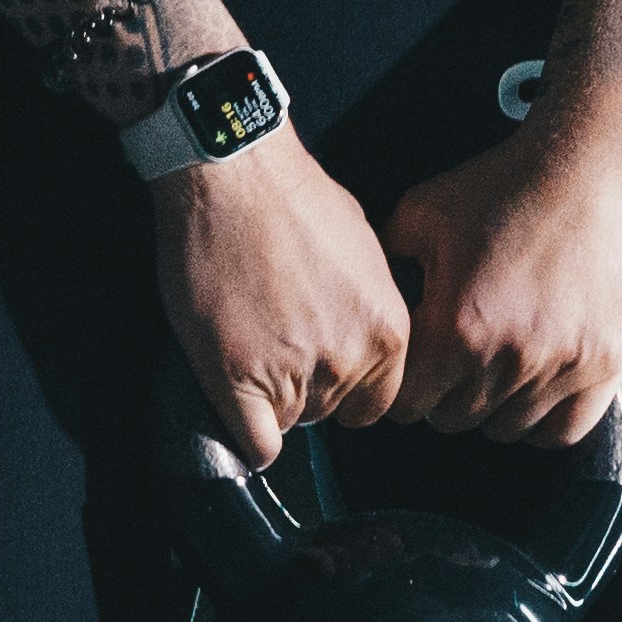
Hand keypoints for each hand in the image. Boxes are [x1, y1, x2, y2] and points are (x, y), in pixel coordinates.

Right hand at [151, 122, 410, 469]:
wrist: (234, 177)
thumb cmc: (293, 198)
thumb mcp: (365, 252)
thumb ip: (367, 310)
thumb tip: (357, 333)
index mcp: (388, 333)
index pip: (376, 403)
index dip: (346, 389)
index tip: (321, 368)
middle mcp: (348, 362)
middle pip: (328, 412)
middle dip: (304, 386)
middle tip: (276, 340)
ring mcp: (293, 375)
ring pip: (288, 423)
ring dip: (267, 397)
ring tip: (247, 341)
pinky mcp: (237, 379)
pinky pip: (256, 444)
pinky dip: (246, 434)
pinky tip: (236, 402)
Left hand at [382, 129, 621, 444]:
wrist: (592, 162)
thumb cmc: (509, 183)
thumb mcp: (422, 213)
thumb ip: (385, 265)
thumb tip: (365, 299)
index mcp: (453, 328)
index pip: (405, 405)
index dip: (403, 388)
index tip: (414, 371)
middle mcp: (506, 358)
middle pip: (453, 421)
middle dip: (445, 396)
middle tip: (455, 361)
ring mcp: (560, 366)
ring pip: (506, 429)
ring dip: (494, 406)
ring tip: (496, 367)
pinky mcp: (604, 364)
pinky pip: (565, 430)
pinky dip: (545, 420)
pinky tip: (536, 389)